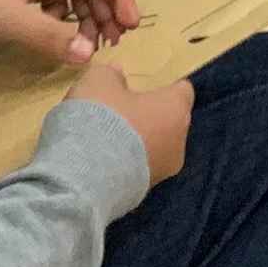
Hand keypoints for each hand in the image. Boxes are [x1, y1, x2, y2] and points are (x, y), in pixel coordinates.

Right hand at [65, 58, 193, 183]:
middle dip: (150, 115)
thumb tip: (118, 74)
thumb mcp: (99, 81)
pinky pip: (138, 169)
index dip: (165, 86)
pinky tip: (102, 158)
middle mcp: (179, 142)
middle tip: (123, 109)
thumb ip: (112, 74)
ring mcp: (163, 172)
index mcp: (176, 109)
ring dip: (138, 142)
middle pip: (170, 122)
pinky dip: (126, 162)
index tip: (147, 85)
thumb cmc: (102, 117)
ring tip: (108, 137)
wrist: (85, 176)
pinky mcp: (144, 192)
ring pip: (155, 148)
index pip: (183, 91)